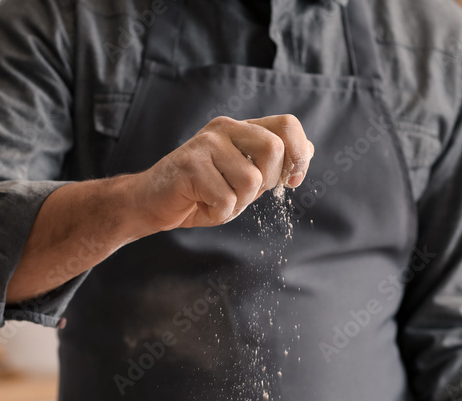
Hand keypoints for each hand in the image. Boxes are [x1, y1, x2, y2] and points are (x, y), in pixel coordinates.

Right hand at [130, 114, 313, 233]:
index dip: (298, 156)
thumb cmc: (200, 192)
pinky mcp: (190, 166)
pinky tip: (201, 205)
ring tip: (215, 199)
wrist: (152, 202)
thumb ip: (272, 163)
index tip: (291, 181)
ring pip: (251, 181)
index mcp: (241, 128)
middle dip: (265, 184)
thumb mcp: (243, 176)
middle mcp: (224, 129)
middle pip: (273, 150)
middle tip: (241, 194)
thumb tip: (308, 150)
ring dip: (238, 203)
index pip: (287, 125)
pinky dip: (218, 213)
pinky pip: (226, 200)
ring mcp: (206, 145)